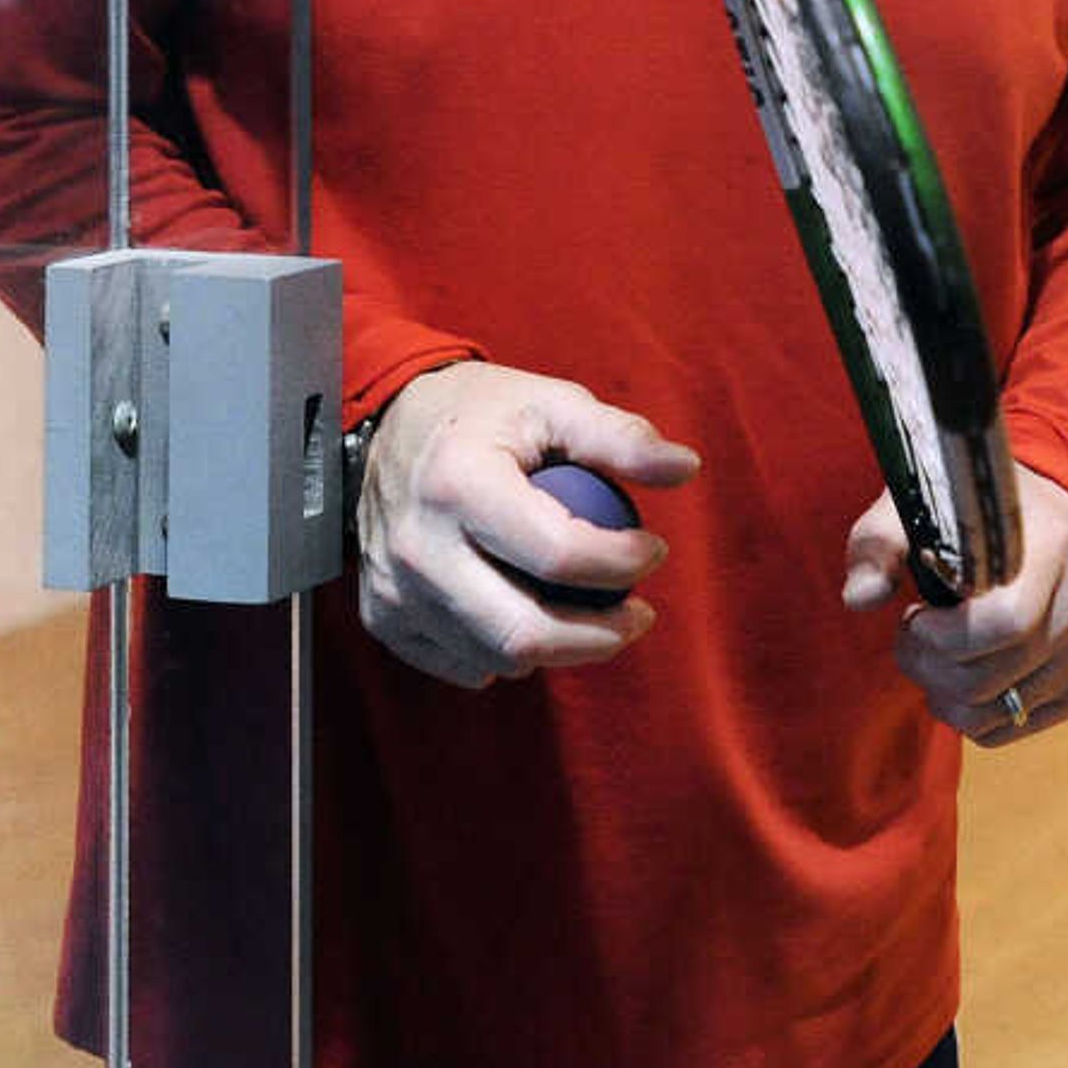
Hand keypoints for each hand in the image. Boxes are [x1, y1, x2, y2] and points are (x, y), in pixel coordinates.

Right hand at [353, 360, 699, 687]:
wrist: (385, 425)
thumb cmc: (481, 413)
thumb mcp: (552, 402)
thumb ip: (619, 437)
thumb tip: (686, 468)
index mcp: (460, 483)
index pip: (558, 556)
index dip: (623, 562)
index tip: (653, 549)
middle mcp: (419, 546)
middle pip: (524, 633)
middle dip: (601, 635)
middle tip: (638, 614)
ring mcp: (394, 589)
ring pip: (497, 659)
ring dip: (561, 648)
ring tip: (594, 615)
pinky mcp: (382, 616)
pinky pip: (461, 665)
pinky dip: (508, 656)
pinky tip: (533, 616)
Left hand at [841, 465, 1067, 747]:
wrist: (1040, 517)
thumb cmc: (970, 513)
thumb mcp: (919, 507)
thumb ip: (880, 543)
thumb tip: (861, 599)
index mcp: (1051, 547)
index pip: (1006, 623)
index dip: (944, 638)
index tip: (915, 615)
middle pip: (994, 676)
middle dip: (931, 668)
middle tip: (912, 638)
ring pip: (1003, 711)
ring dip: (947, 698)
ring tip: (934, 658)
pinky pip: (1017, 726)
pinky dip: (976, 717)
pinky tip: (962, 674)